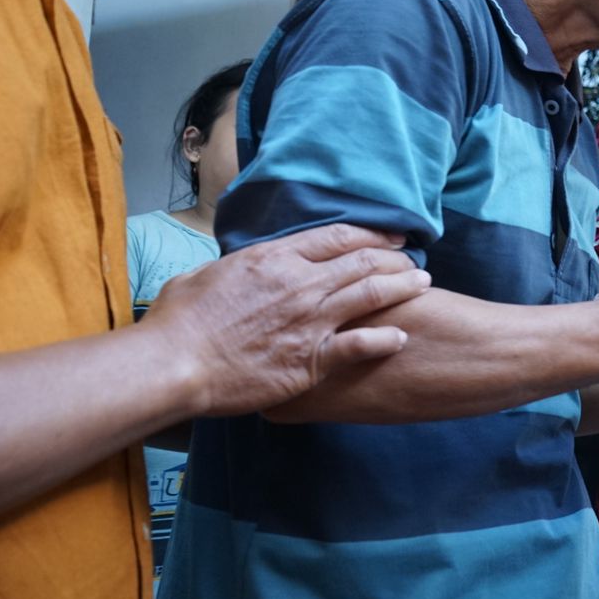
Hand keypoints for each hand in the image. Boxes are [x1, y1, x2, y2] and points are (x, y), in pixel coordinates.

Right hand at [146, 224, 429, 415]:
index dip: (371, 235)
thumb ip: (237, 266)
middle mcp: (302, 284)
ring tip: (423, 284)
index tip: (391, 237)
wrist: (175, 364)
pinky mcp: (313, 358)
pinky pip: (362, 344)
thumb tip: (243, 265)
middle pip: (363, 262)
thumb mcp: (206, 274)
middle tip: (414, 260)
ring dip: (402, 287)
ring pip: (372, 295)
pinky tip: (401, 337)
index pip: (337, 237)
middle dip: (395, 258)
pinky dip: (386, 339)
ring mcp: (311, 321)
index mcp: (275, 258)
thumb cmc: (179, 320)